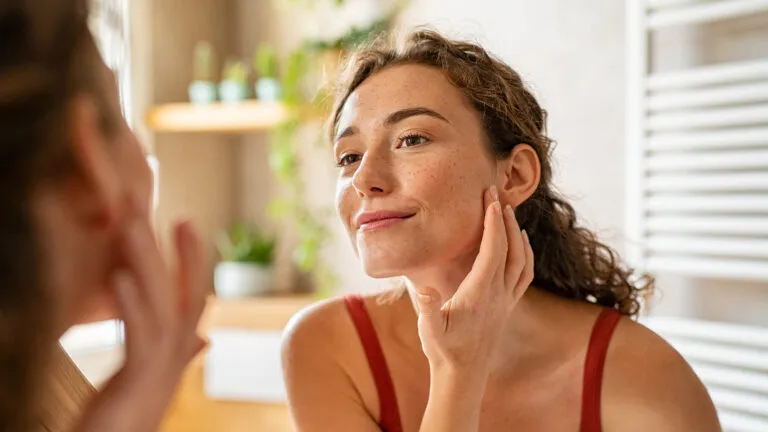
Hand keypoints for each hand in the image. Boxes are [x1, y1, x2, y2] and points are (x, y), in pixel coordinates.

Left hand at [75, 199, 208, 431]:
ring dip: (148, 263)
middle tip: (151, 203)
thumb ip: (178, 353)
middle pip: (179, 292)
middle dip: (170, 248)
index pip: (191, 295)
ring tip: (132, 224)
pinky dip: (132, 304)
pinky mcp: (138, 382)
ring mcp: (160, 369)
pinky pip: (139, 337)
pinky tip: (120, 276)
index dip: (191, 258)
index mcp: (175, 351)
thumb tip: (203, 337)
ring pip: (161, 306)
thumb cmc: (128, 417)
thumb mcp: (151, 377)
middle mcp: (175, 356)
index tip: (184, 219)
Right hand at [415, 186, 533, 375]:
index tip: (489, 199)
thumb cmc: (443, 350)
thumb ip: (428, 309)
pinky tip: (520, 243)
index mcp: (480, 293)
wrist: (463, 375)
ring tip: (507, 212)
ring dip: (517, 233)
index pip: (493, 250)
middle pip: (510, 248)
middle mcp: (499, 294)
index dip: (492, 223)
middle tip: (495, 193)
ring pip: (522, 259)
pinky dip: (526, 253)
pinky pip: (525, 273)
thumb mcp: (429, 330)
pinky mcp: (508, 306)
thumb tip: (425, 289)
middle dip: (504, 218)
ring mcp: (506, 300)